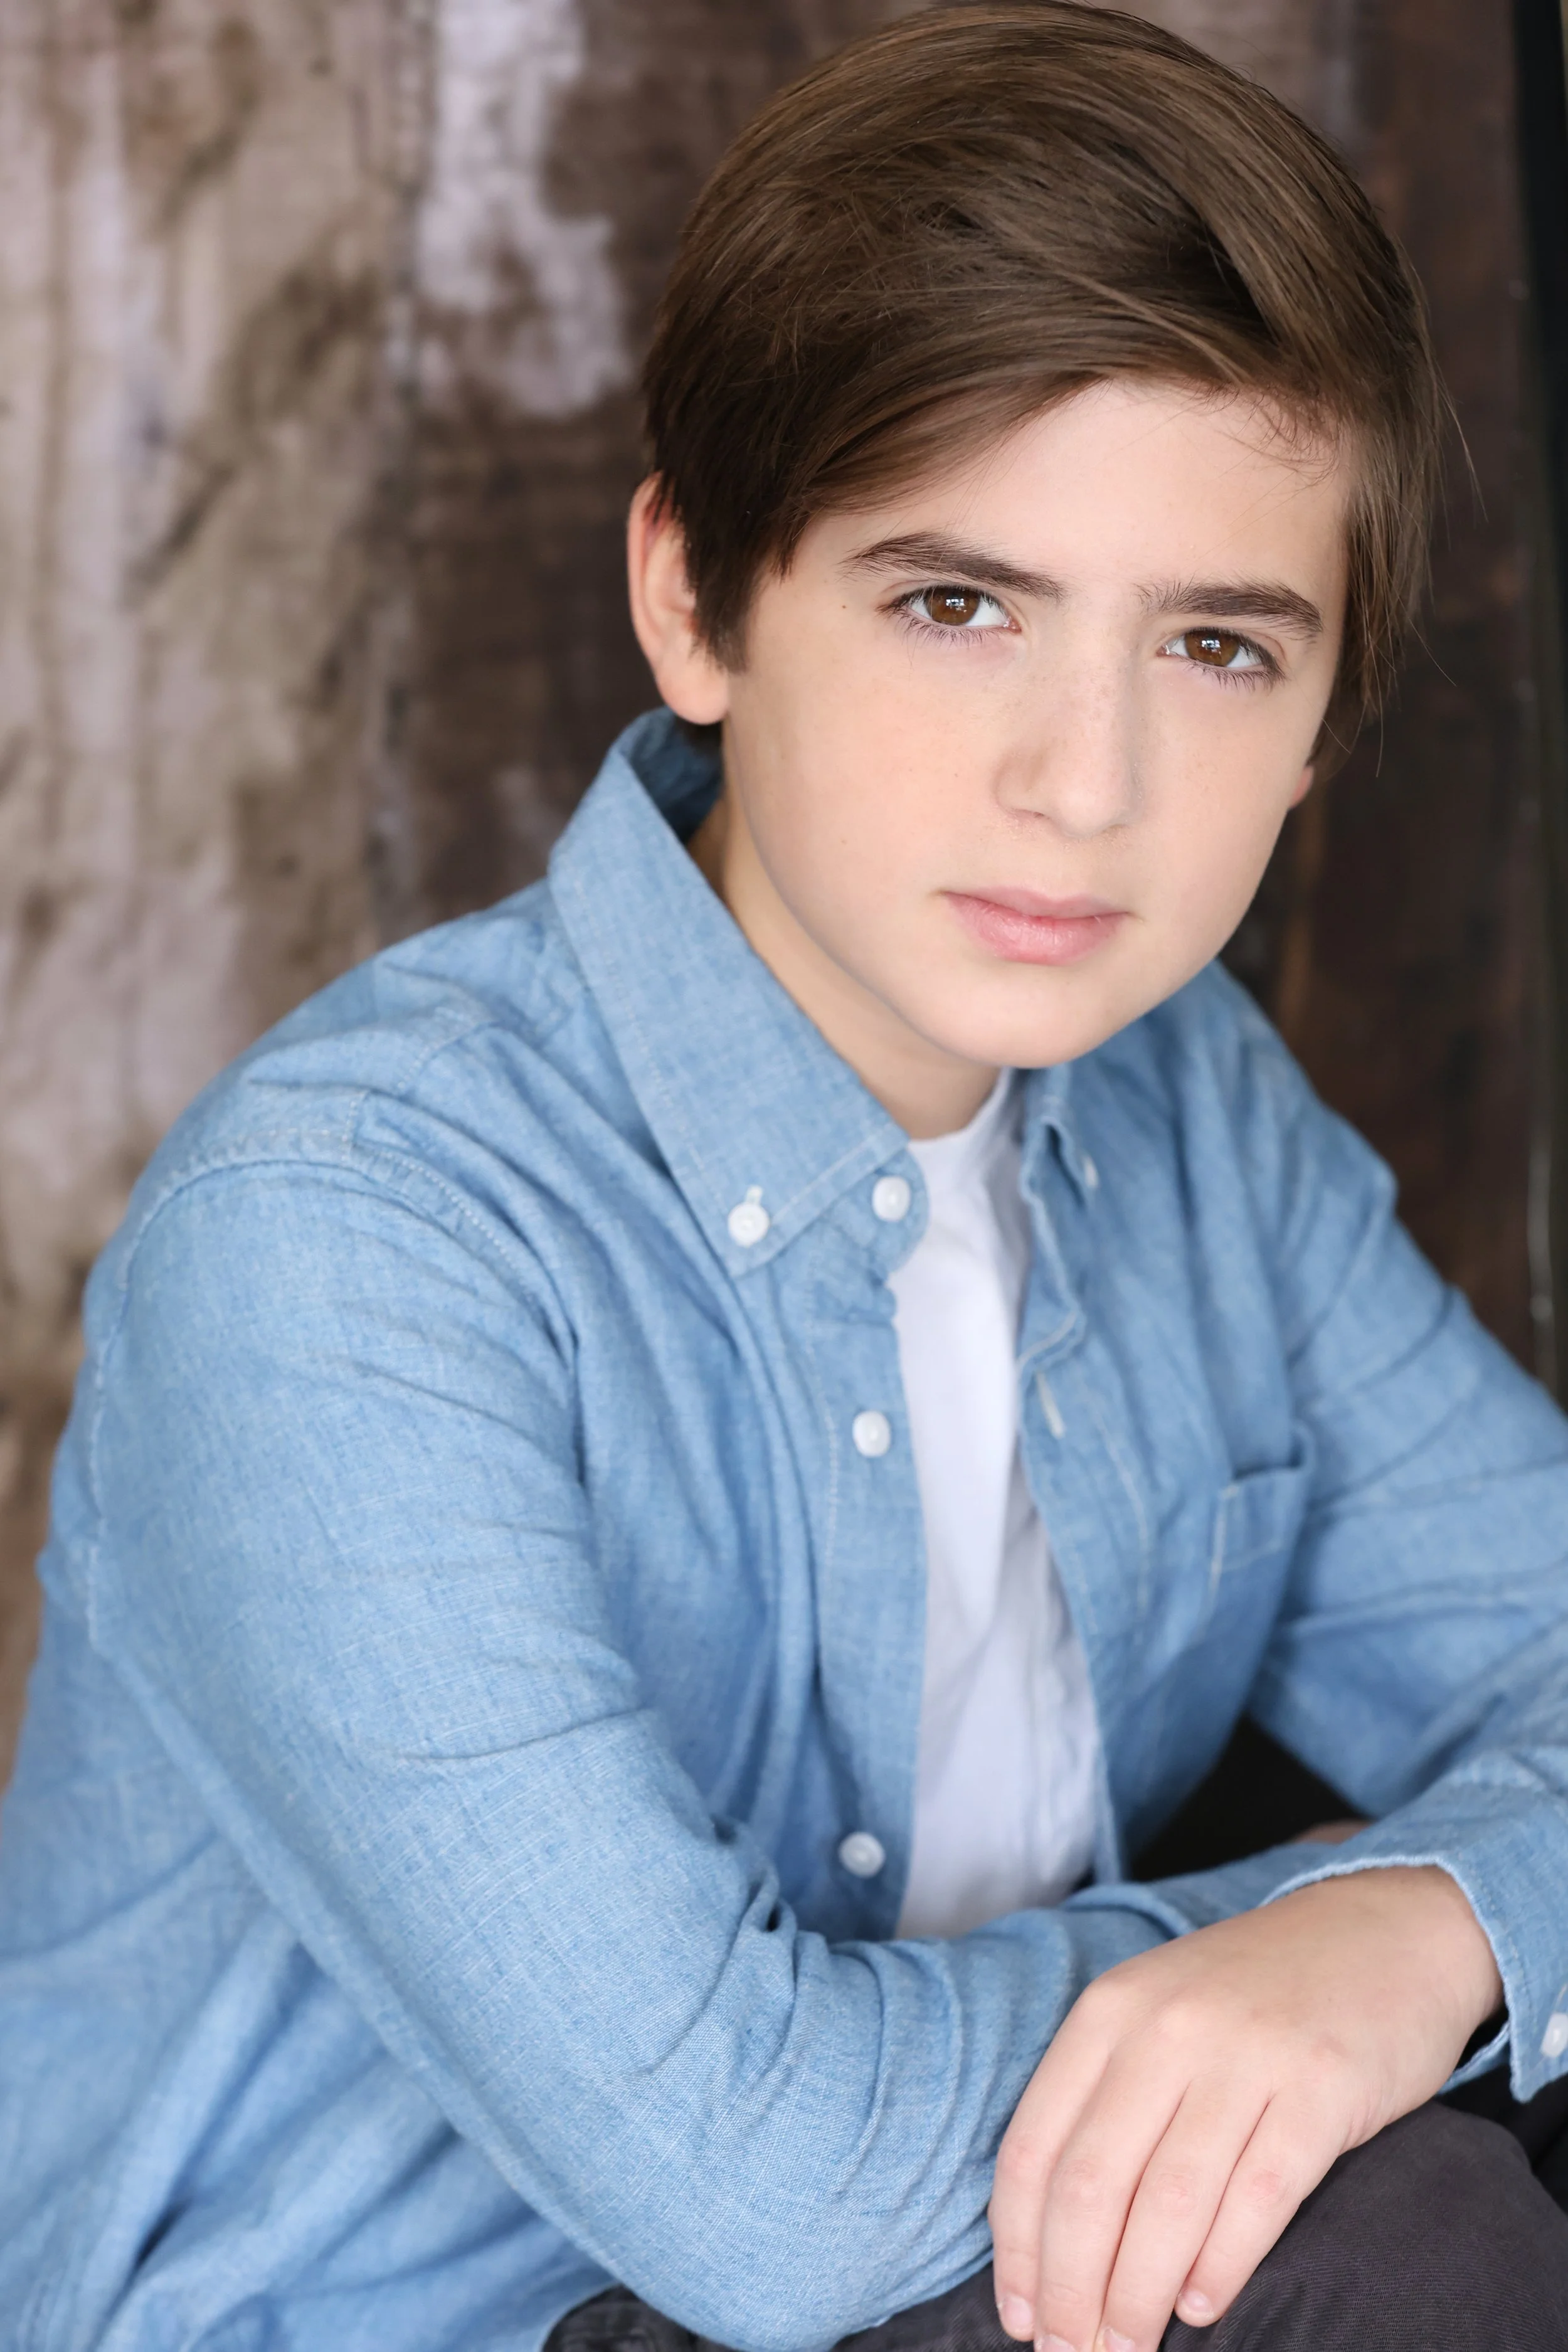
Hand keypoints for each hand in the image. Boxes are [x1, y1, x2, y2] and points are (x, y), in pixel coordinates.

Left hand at [989, 1867, 1501, 2351]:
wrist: (1381, 1931)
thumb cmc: (1255, 1994)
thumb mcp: (1159, 2013)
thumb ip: (1107, 2100)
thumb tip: (1053, 2239)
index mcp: (1110, 2010)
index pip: (1034, 2147)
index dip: (1019, 2247)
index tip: (1020, 2317)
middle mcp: (1167, 2026)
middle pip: (1092, 2185)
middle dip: (1072, 2289)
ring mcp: (1245, 2054)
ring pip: (1169, 2203)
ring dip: (1139, 2296)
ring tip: (1128, 2349)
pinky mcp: (1321, 2086)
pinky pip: (1257, 2196)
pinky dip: (1222, 2265)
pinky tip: (1202, 2309)